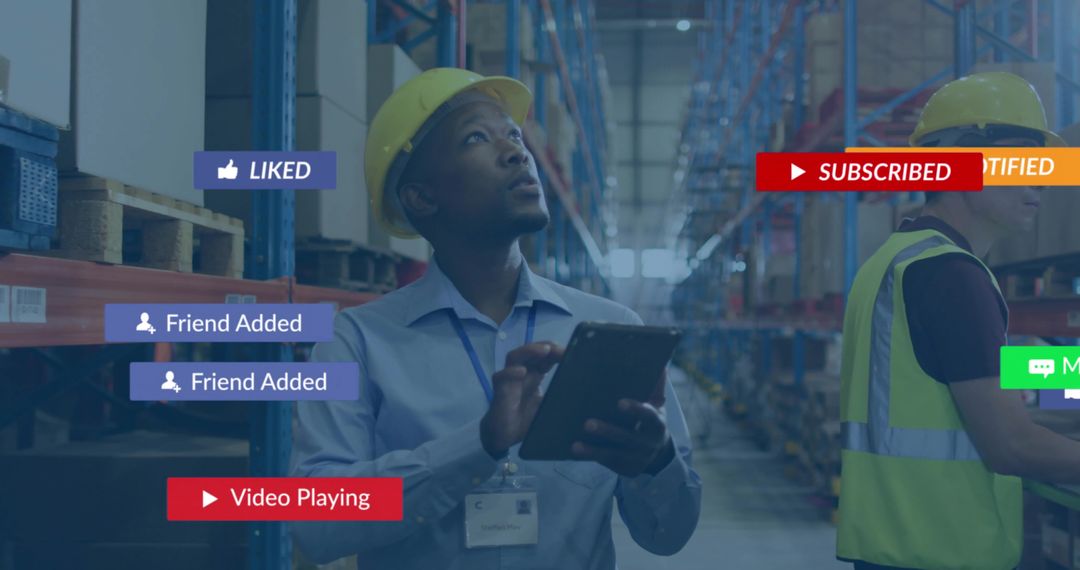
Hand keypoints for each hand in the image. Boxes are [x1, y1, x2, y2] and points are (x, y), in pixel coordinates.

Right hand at [480, 341, 564, 457]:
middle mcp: (522, 373)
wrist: (505, 436)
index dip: (557, 352)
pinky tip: (520, 372)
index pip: (545, 356)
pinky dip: (510, 372)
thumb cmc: (525, 419)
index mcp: (534, 374)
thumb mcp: (548, 406)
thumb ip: (559, 396)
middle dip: (546, 347)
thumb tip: (585, 395)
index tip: (572, 352)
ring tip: (544, 350)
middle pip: (531, 351)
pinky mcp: (500, 391)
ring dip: (530, 350)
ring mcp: (509, 379)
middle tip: (560, 348)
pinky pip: (500, 377)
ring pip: (515, 356)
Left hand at [571, 370, 673, 476]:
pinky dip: (590, 457)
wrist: (657, 454)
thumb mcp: (656, 405)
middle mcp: (648, 444)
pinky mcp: (625, 470)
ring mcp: (636, 459)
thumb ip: (655, 387)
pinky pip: (605, 463)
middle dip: (608, 431)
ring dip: (594, 450)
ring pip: (613, 454)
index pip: (648, 415)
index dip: (635, 409)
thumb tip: (660, 364)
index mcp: (657, 424)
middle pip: (627, 437)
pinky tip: (574, 451)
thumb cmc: (650, 421)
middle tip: (588, 423)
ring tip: (576, 445)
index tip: (619, 402)